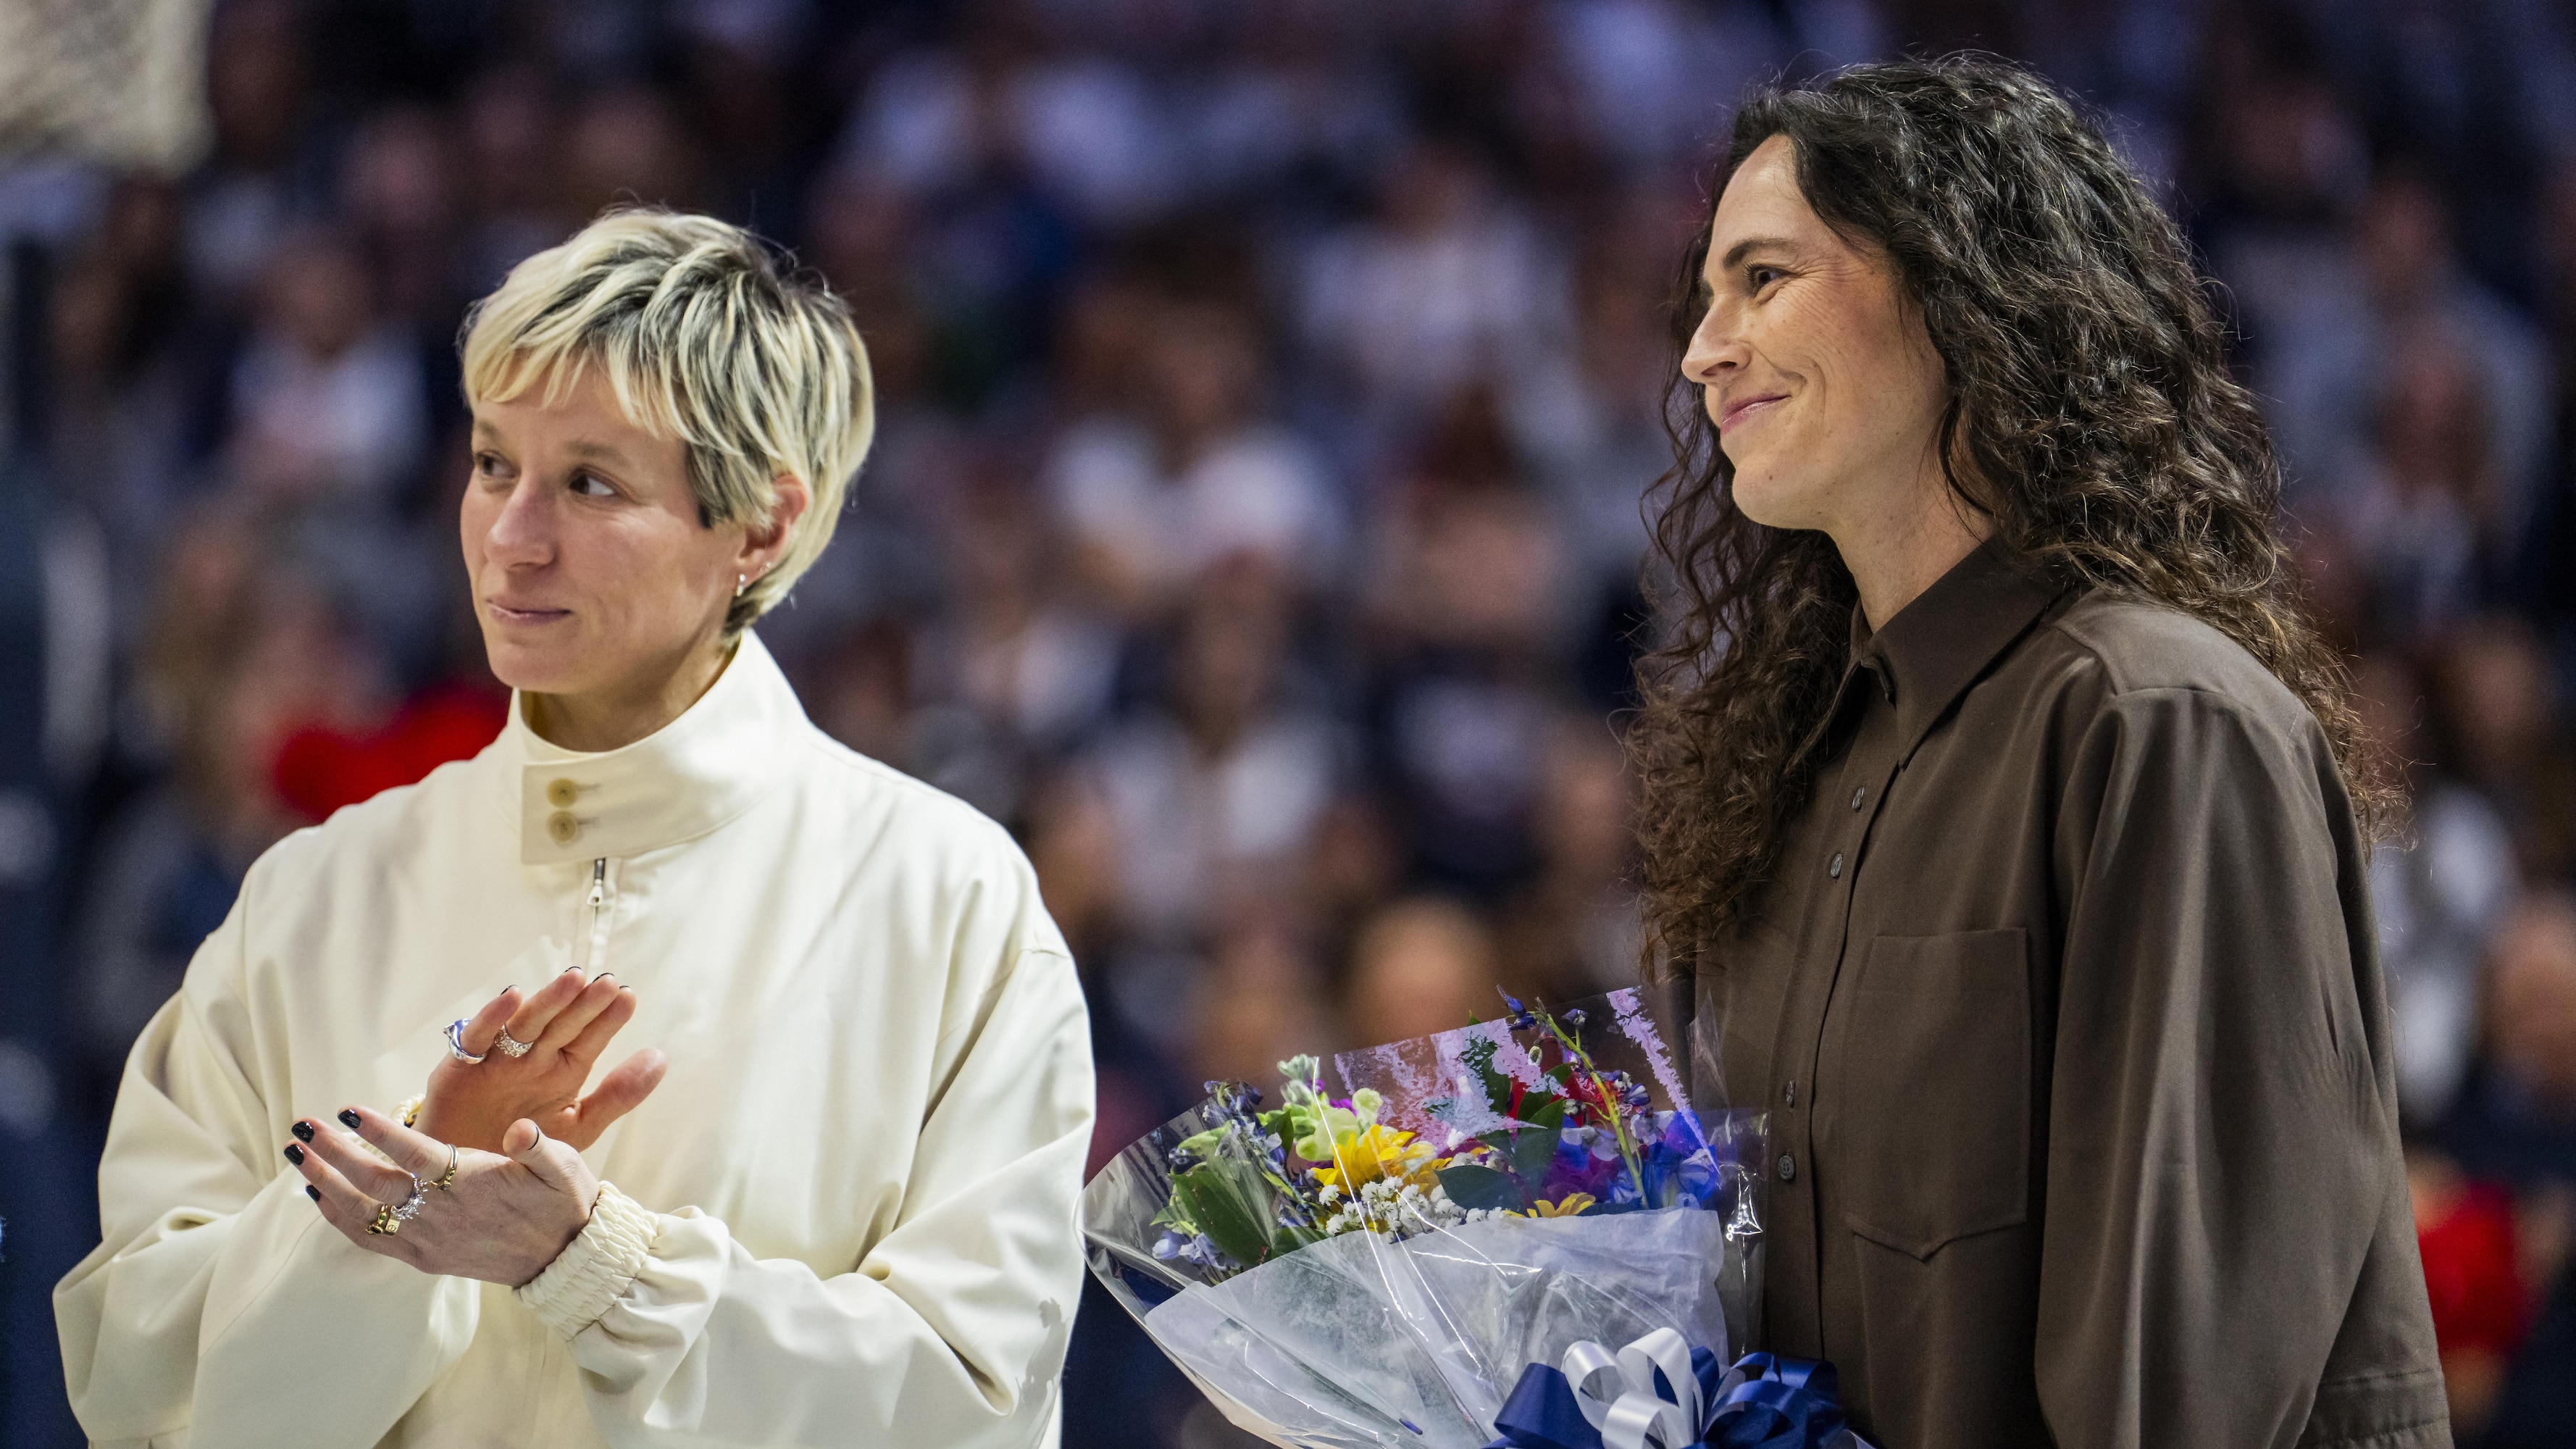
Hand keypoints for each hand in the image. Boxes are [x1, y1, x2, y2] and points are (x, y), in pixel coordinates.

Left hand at [285, 1104, 596, 1286]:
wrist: (562, 1259)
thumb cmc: (561, 1202)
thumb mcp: (566, 1166)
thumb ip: (541, 1147)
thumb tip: (521, 1130)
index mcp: (471, 1183)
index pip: (413, 1153)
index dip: (378, 1132)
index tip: (346, 1111)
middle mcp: (441, 1213)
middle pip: (373, 1181)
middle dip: (332, 1153)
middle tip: (302, 1126)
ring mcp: (427, 1240)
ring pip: (361, 1212)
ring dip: (323, 1182)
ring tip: (295, 1155)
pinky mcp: (422, 1257)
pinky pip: (369, 1239)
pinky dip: (339, 1218)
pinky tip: (318, 1195)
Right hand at [415, 967, 666, 1152]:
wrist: (466, 1180)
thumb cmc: (524, 1150)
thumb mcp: (578, 1127)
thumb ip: (618, 1095)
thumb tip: (661, 1057)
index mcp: (563, 1070)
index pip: (590, 1039)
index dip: (608, 1018)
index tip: (628, 996)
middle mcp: (533, 1059)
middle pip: (561, 1025)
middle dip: (583, 1004)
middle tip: (606, 982)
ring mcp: (498, 1060)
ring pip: (525, 1024)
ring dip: (547, 1002)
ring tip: (572, 980)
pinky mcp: (460, 1067)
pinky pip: (476, 1038)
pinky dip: (491, 1017)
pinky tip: (512, 996)